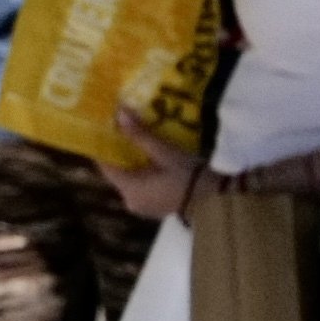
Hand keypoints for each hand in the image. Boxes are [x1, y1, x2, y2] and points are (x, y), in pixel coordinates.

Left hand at [99, 103, 199, 222]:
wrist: (216, 201)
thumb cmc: (188, 176)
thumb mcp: (165, 153)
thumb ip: (140, 135)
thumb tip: (119, 112)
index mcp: (129, 189)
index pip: (105, 166)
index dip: (103, 146)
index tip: (104, 128)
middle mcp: (131, 201)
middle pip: (119, 173)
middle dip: (122, 153)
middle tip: (126, 131)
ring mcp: (144, 207)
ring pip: (132, 181)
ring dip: (135, 164)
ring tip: (142, 143)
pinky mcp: (157, 208)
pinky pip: (144, 188)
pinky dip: (146, 175)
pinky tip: (155, 162)